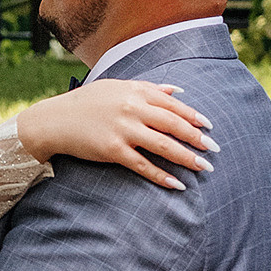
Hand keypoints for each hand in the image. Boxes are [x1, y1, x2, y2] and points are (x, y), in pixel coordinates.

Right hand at [13, 78, 217, 190]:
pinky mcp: (113, 151)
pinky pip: (143, 166)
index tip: (210, 126)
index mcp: (136, 92)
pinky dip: (162, 176)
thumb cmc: (87, 103)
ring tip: (205, 167)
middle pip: (174, 125)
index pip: (173, 104)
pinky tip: (178, 184)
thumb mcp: (117, 87)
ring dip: (187, 158)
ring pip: (163, 146)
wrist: (55, 120)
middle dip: (198, 138)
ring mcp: (123, 130)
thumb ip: (149, 89)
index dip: (194, 116)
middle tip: (215, 149)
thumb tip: (177, 91)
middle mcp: (132, 109)